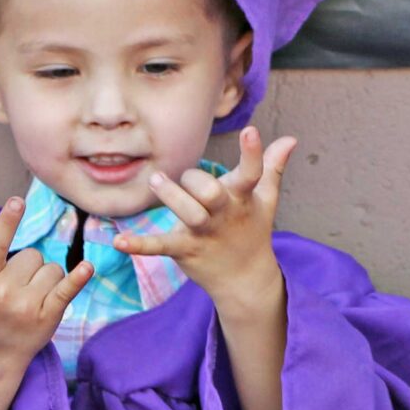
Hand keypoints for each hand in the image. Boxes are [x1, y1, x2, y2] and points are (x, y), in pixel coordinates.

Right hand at [0, 195, 91, 372]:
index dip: (6, 222)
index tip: (17, 201)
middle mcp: (2, 293)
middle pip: (32, 254)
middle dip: (27, 266)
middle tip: (14, 288)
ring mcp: (26, 307)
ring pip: (52, 268)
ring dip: (46, 278)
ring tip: (29, 297)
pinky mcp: (48, 316)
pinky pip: (67, 289)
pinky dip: (78, 278)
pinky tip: (87, 267)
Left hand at [114, 126, 295, 307]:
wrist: (245, 278)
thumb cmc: (253, 230)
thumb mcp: (266, 200)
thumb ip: (273, 167)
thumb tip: (291, 139)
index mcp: (244, 200)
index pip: (252, 173)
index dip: (252, 153)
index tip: (251, 131)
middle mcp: (225, 215)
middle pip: (211, 192)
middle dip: (198, 181)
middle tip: (188, 176)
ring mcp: (205, 234)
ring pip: (189, 214)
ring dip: (172, 197)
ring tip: (156, 180)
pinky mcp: (185, 250)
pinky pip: (160, 246)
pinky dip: (139, 246)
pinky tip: (118, 242)